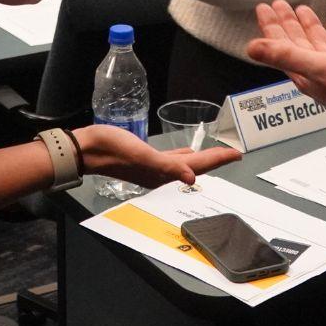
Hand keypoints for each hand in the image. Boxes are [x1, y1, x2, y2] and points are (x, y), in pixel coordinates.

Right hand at [71, 126, 240, 189]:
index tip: (237, 154)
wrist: (87, 149)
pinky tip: (185, 151)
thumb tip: (192, 176)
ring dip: (202, 158)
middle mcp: (161, 173)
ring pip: (185, 162)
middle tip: (233, 154)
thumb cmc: (113, 150)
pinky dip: (183, 155)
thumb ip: (168, 165)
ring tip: (217, 154)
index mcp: (163, 173)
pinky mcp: (145, 158)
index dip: (219, 159)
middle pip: (196, 165)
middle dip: (216, 160)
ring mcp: (153, 167)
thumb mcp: (142, 156)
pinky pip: (171, 158)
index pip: (199, 165)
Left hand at [243, 1, 325, 136]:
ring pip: (316, 43)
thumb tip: (251, 48)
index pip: (280, 45)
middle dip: (286, 23)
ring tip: (302, 8)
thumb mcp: (316, 67)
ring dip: (308, 26)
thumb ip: (285, 56)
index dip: (270, 26)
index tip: (263, 8)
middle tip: (278, 3)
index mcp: (302, 72)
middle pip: (295, 42)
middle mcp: (315, 72)